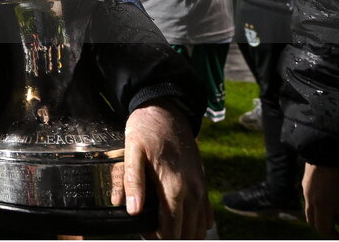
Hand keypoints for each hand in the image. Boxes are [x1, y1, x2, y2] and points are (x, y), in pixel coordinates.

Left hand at [112, 100, 211, 238]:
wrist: (168, 110)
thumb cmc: (147, 129)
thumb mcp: (131, 150)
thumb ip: (131, 181)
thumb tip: (131, 210)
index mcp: (173, 187)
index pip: (171, 229)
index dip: (158, 237)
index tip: (145, 234)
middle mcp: (192, 192)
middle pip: (186, 232)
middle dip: (170, 236)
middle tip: (151, 230)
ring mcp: (201, 188)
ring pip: (199, 227)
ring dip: (184, 231)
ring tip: (163, 226)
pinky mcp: (203, 183)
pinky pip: (207, 214)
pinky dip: (196, 223)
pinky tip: (181, 218)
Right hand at [303, 163, 338, 237]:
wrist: (327, 148)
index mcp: (321, 207)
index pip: (323, 231)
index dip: (335, 237)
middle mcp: (309, 200)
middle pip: (314, 222)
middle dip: (328, 228)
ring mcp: (306, 189)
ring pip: (311, 210)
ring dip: (324, 216)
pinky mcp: (306, 180)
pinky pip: (310, 198)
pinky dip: (320, 204)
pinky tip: (333, 196)